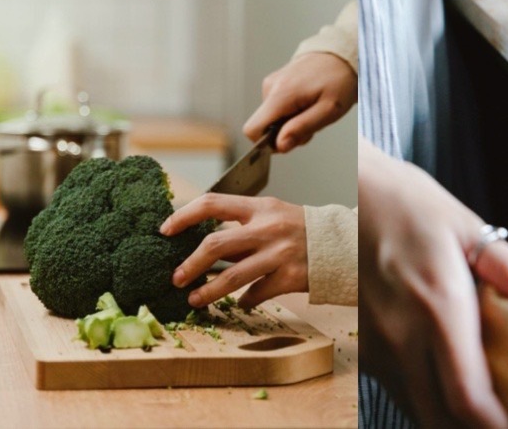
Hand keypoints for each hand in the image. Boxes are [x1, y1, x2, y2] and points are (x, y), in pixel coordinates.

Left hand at [160, 193, 306, 309]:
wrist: (342, 243)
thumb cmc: (301, 229)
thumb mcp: (272, 215)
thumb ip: (242, 226)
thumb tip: (202, 242)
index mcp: (259, 207)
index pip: (212, 203)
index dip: (184, 216)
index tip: (165, 230)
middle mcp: (267, 228)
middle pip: (215, 245)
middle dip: (190, 265)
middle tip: (176, 278)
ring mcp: (279, 254)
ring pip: (232, 277)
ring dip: (208, 291)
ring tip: (194, 300)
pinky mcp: (290, 278)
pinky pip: (256, 295)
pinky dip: (244, 301)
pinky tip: (240, 304)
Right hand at [243, 52, 357, 152]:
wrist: (342, 55)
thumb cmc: (339, 81)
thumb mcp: (328, 110)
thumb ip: (302, 128)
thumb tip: (279, 145)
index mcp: (280, 95)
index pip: (252, 129)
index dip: (267, 143)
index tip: (291, 140)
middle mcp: (270, 87)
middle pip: (265, 126)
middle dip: (286, 133)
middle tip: (312, 123)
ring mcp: (272, 83)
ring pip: (272, 118)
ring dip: (292, 122)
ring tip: (313, 110)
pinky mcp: (276, 83)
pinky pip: (276, 108)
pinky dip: (292, 112)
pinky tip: (308, 103)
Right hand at [358, 139, 507, 428]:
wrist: (340, 191)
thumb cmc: (404, 203)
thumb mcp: (465, 226)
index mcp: (438, 306)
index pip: (468, 396)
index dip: (497, 427)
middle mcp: (402, 336)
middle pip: (440, 419)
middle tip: (507, 420)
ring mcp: (376, 345)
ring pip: (416, 409)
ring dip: (449, 418)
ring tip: (483, 409)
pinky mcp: (363, 346)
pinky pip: (397, 389)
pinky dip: (426, 399)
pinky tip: (448, 386)